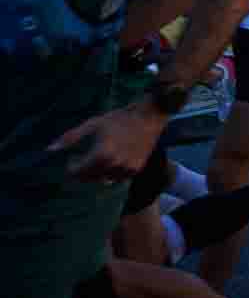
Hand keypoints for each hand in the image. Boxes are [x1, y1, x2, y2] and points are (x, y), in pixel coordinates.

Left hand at [50, 102, 167, 182]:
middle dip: (83, 171)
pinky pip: (117, 178)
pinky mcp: (136, 170)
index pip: (77, 173)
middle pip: (89, 178)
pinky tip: (114, 160)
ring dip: (98, 173)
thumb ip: (71, 137)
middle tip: (84, 159)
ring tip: (99, 160)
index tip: (73, 158)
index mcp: (101, 155)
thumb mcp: (93, 124)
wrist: (150, 117)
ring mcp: (126, 170)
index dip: (71, 167)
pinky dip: (112, 173)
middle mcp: (113, 166)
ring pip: (103, 180)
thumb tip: (49, 149)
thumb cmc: (119, 118)